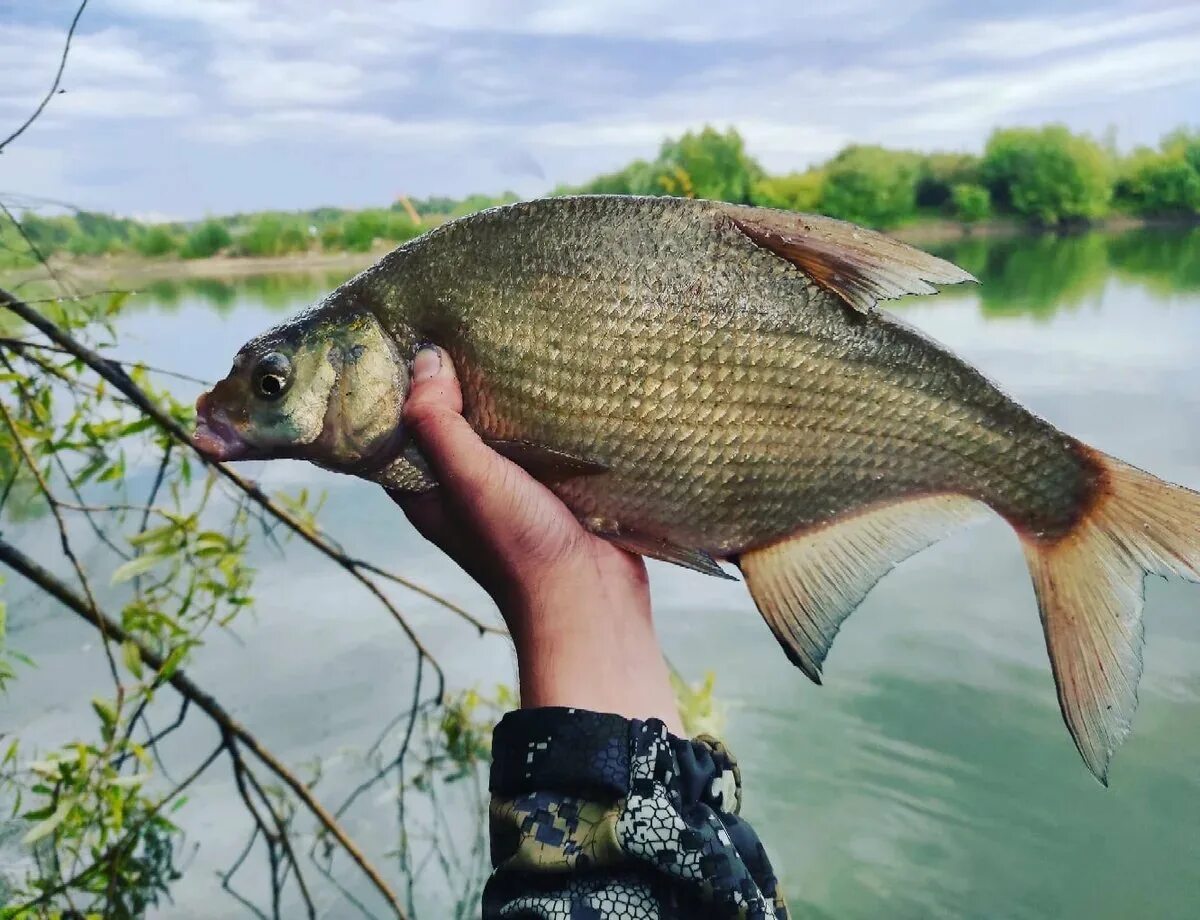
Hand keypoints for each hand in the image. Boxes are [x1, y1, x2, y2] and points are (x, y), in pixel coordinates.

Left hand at [389, 346, 681, 732]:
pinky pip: (540, 439)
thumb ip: (438, 423)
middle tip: (463, 319)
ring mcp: (510, 487)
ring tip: (509, 332)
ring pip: (497, 428)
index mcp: (428, 491)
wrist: (594, 600)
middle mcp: (464, 487)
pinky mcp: (553, 486)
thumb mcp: (469, 479)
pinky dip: (542, 411)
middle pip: (449, 422)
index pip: (397, 430)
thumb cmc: (522, 546)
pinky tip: (554, 372)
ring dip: (503, 393)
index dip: (397, 387)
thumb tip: (424, 360)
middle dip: (455, 380)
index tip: (406, 335)